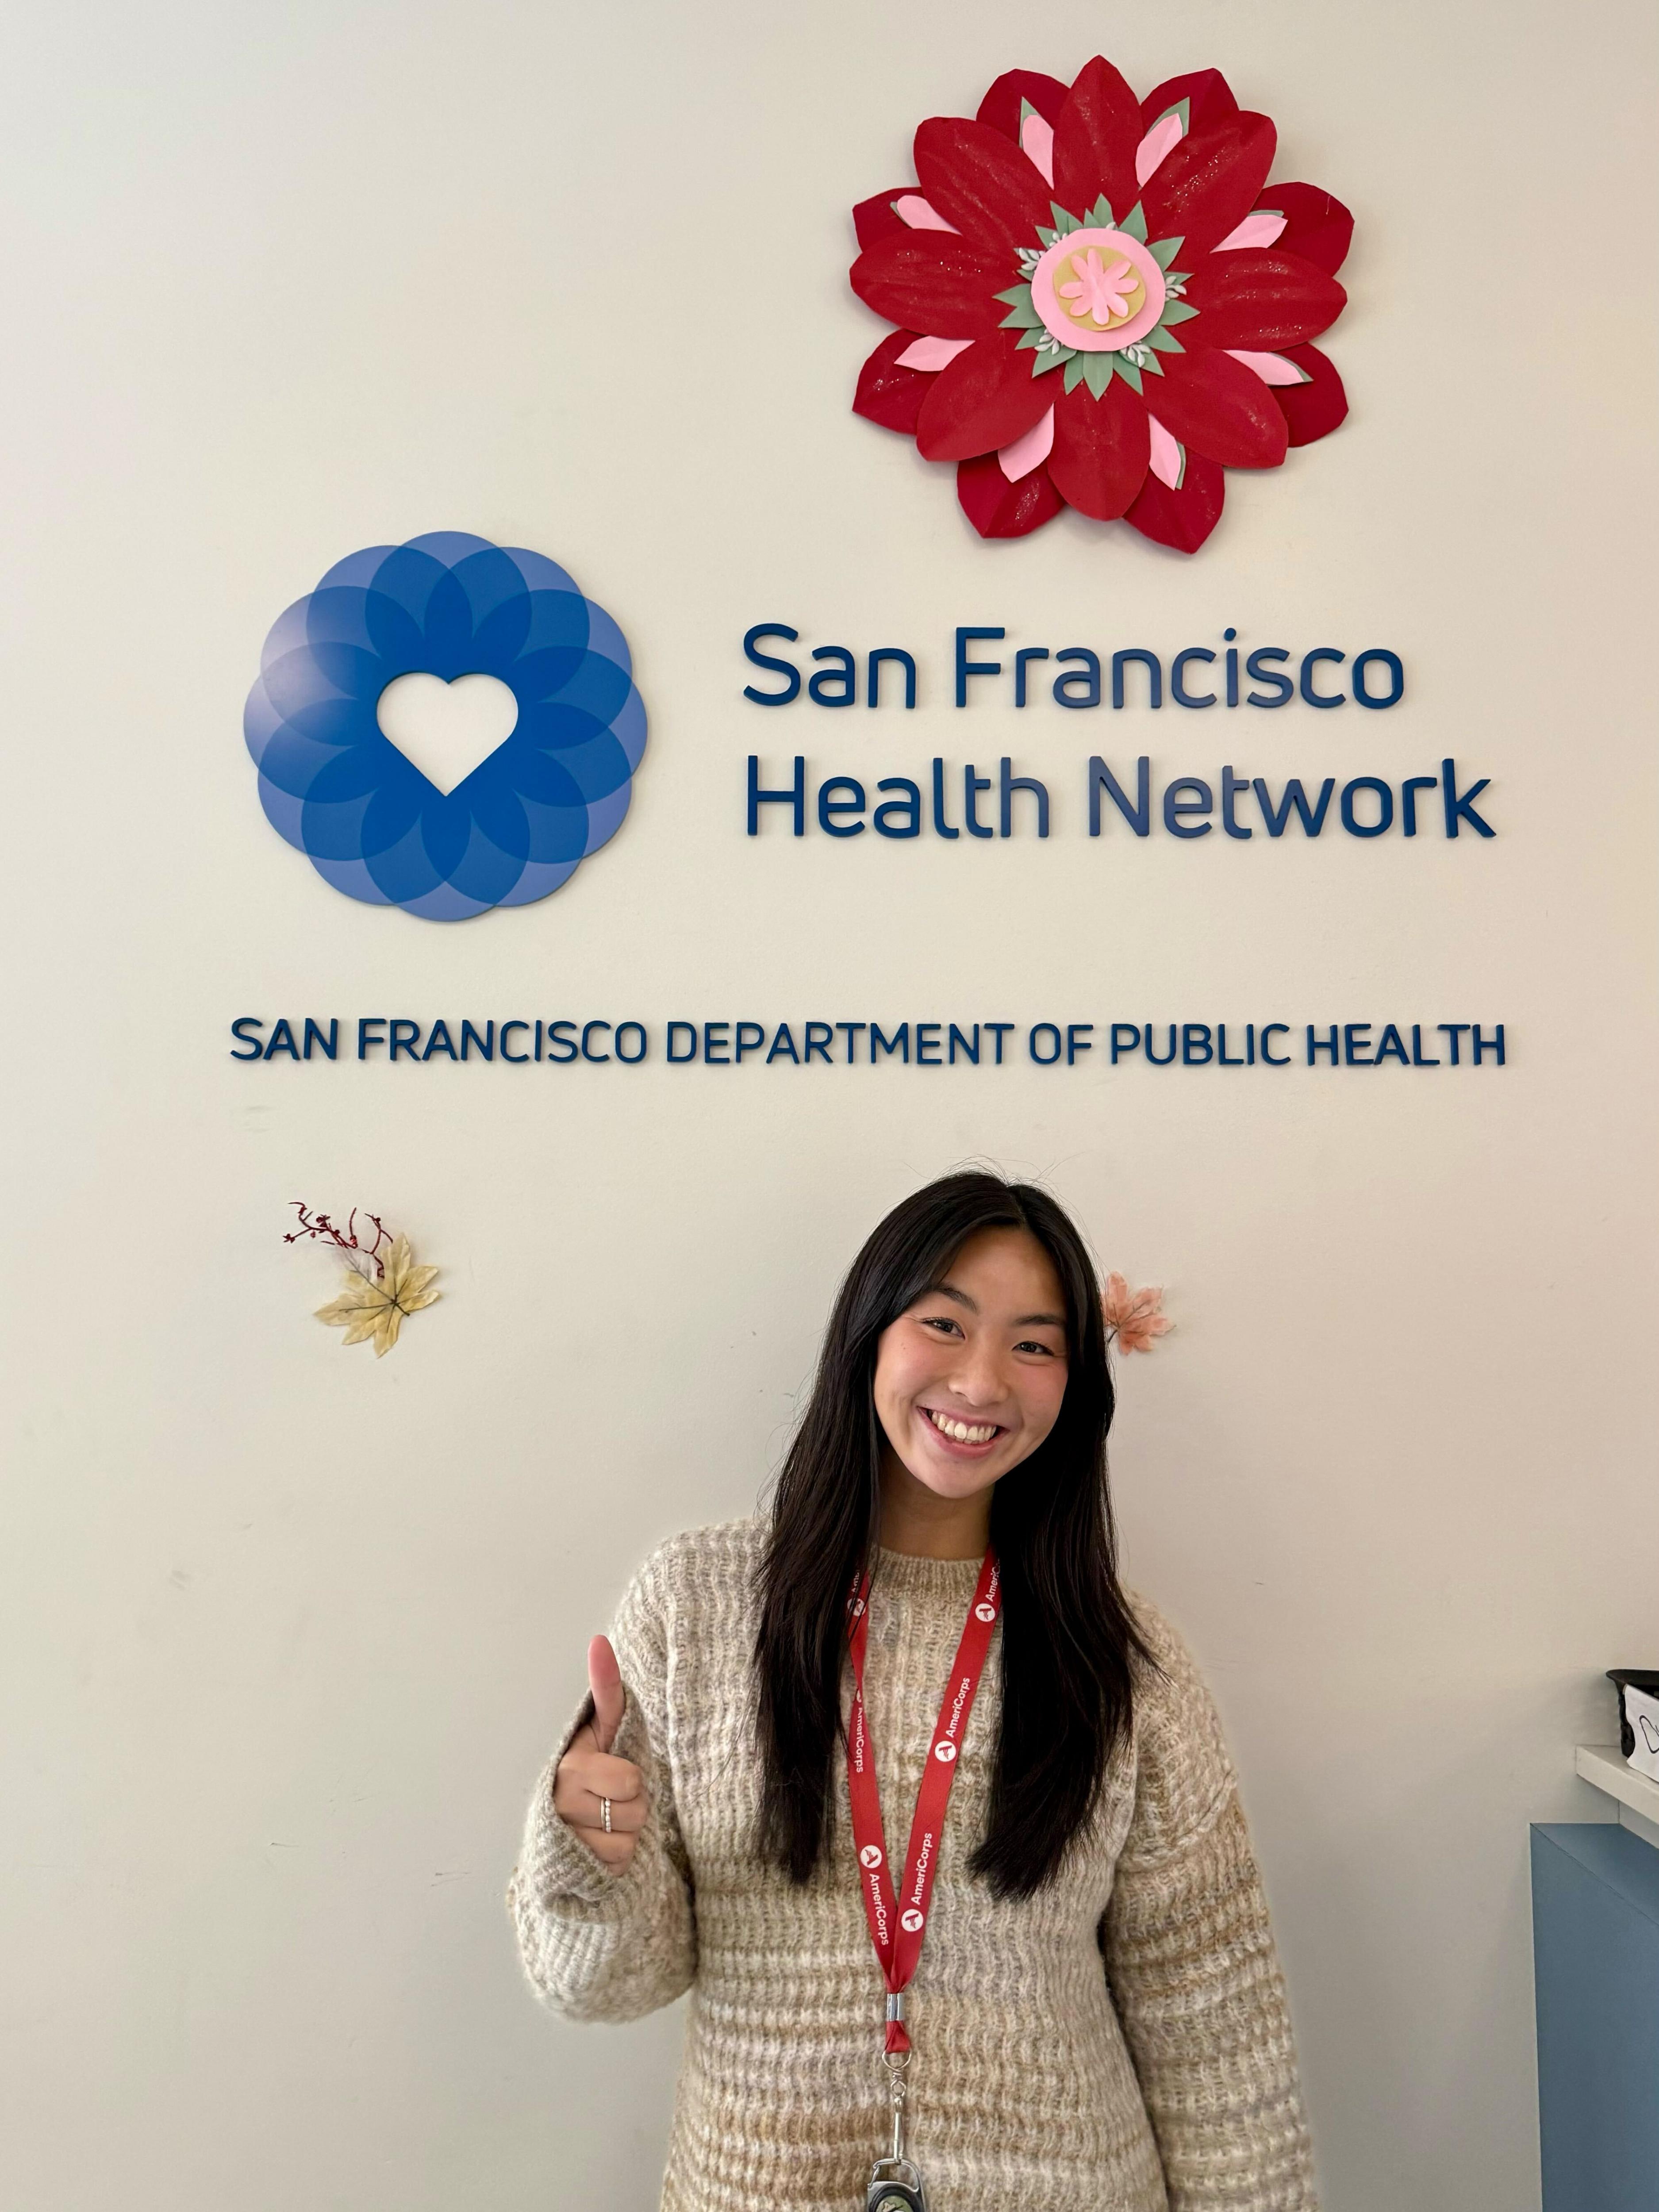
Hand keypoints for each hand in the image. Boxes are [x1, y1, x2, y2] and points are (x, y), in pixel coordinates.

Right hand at [551, 1634, 647, 1869]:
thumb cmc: (593, 1769)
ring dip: (627, 1834)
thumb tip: (600, 1641)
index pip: (629, 1781)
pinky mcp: (572, 1869)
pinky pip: (619, 1865)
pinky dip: (618, 1859)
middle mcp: (561, 1804)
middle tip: (614, 1798)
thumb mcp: (602, 1730)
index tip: (613, 1780)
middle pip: (636, 1810)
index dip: (630, 1780)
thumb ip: (606, 1690)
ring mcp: (565, 1839)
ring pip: (628, 1841)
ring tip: (606, 1821)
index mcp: (570, 1767)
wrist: (563, 1826)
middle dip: (635, 1806)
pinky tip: (600, 1846)